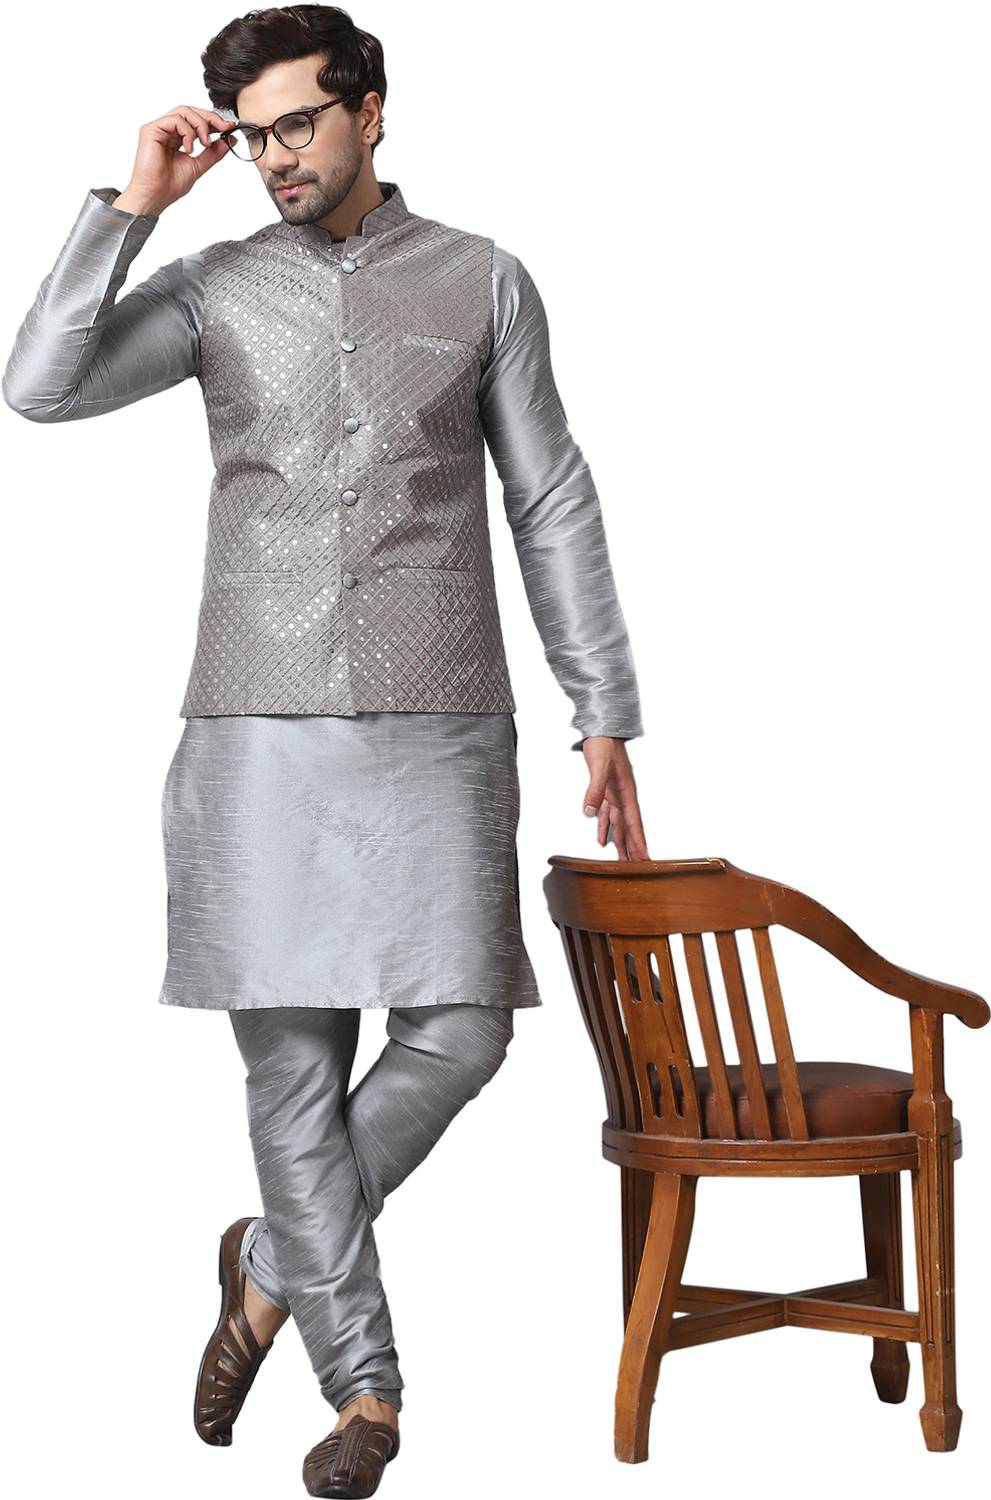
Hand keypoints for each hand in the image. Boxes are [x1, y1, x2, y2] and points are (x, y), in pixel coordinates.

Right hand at [113, 105, 232, 215]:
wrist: (155, 196)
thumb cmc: (170, 185)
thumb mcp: (198, 166)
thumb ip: (212, 153)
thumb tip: (229, 140)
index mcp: (177, 137)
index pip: (196, 120)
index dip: (213, 121)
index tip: (229, 127)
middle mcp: (167, 130)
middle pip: (190, 111)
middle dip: (210, 118)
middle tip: (224, 128)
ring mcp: (159, 128)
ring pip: (183, 111)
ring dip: (200, 125)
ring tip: (205, 143)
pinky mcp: (151, 130)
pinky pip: (174, 119)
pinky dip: (187, 132)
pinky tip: (189, 148)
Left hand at [580, 737, 649, 860]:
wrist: (601, 730)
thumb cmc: (603, 744)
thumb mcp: (598, 766)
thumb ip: (594, 790)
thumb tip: (588, 813)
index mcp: (626, 791)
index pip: (634, 821)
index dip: (639, 840)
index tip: (644, 857)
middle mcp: (623, 795)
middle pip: (629, 826)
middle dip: (633, 846)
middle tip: (638, 866)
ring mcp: (615, 793)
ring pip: (618, 822)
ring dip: (620, 840)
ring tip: (622, 859)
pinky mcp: (605, 790)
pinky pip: (606, 813)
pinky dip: (603, 826)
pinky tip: (601, 838)